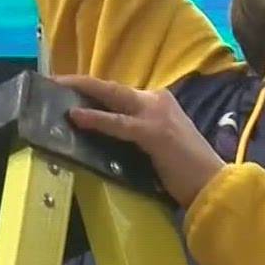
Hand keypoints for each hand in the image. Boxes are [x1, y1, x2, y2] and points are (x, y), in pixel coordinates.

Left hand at [56, 75, 226, 208]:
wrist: (212, 184)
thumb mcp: (157, 143)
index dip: (92, 90)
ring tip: (55, 87)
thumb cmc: (186, 170)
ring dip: (82, 91)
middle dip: (80, 83)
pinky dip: (96, 118)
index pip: (118, 92)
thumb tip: (103, 133)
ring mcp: (156, 114)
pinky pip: (118, 123)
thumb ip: (135, 133)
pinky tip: (76, 116)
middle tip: (52, 80)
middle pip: (110, 88)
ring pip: (111, 96)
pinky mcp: (153, 132)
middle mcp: (157, 101)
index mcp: (159, 102)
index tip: (67, 88)